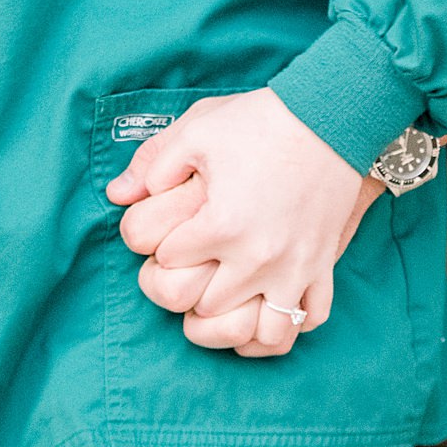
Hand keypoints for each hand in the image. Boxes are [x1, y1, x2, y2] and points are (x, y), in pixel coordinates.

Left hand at [106, 89, 369, 355]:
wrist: (329, 116)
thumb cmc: (260, 121)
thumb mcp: (197, 128)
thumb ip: (153, 163)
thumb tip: (117, 194)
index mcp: (221, 225)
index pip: (167, 261)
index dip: (159, 243)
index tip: (168, 228)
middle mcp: (258, 258)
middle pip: (205, 304)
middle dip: (189, 286)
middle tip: (188, 263)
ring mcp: (295, 268)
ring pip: (259, 331)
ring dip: (235, 322)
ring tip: (222, 301)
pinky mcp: (322, 266)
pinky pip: (308, 321)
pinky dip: (286, 325)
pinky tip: (265, 308)